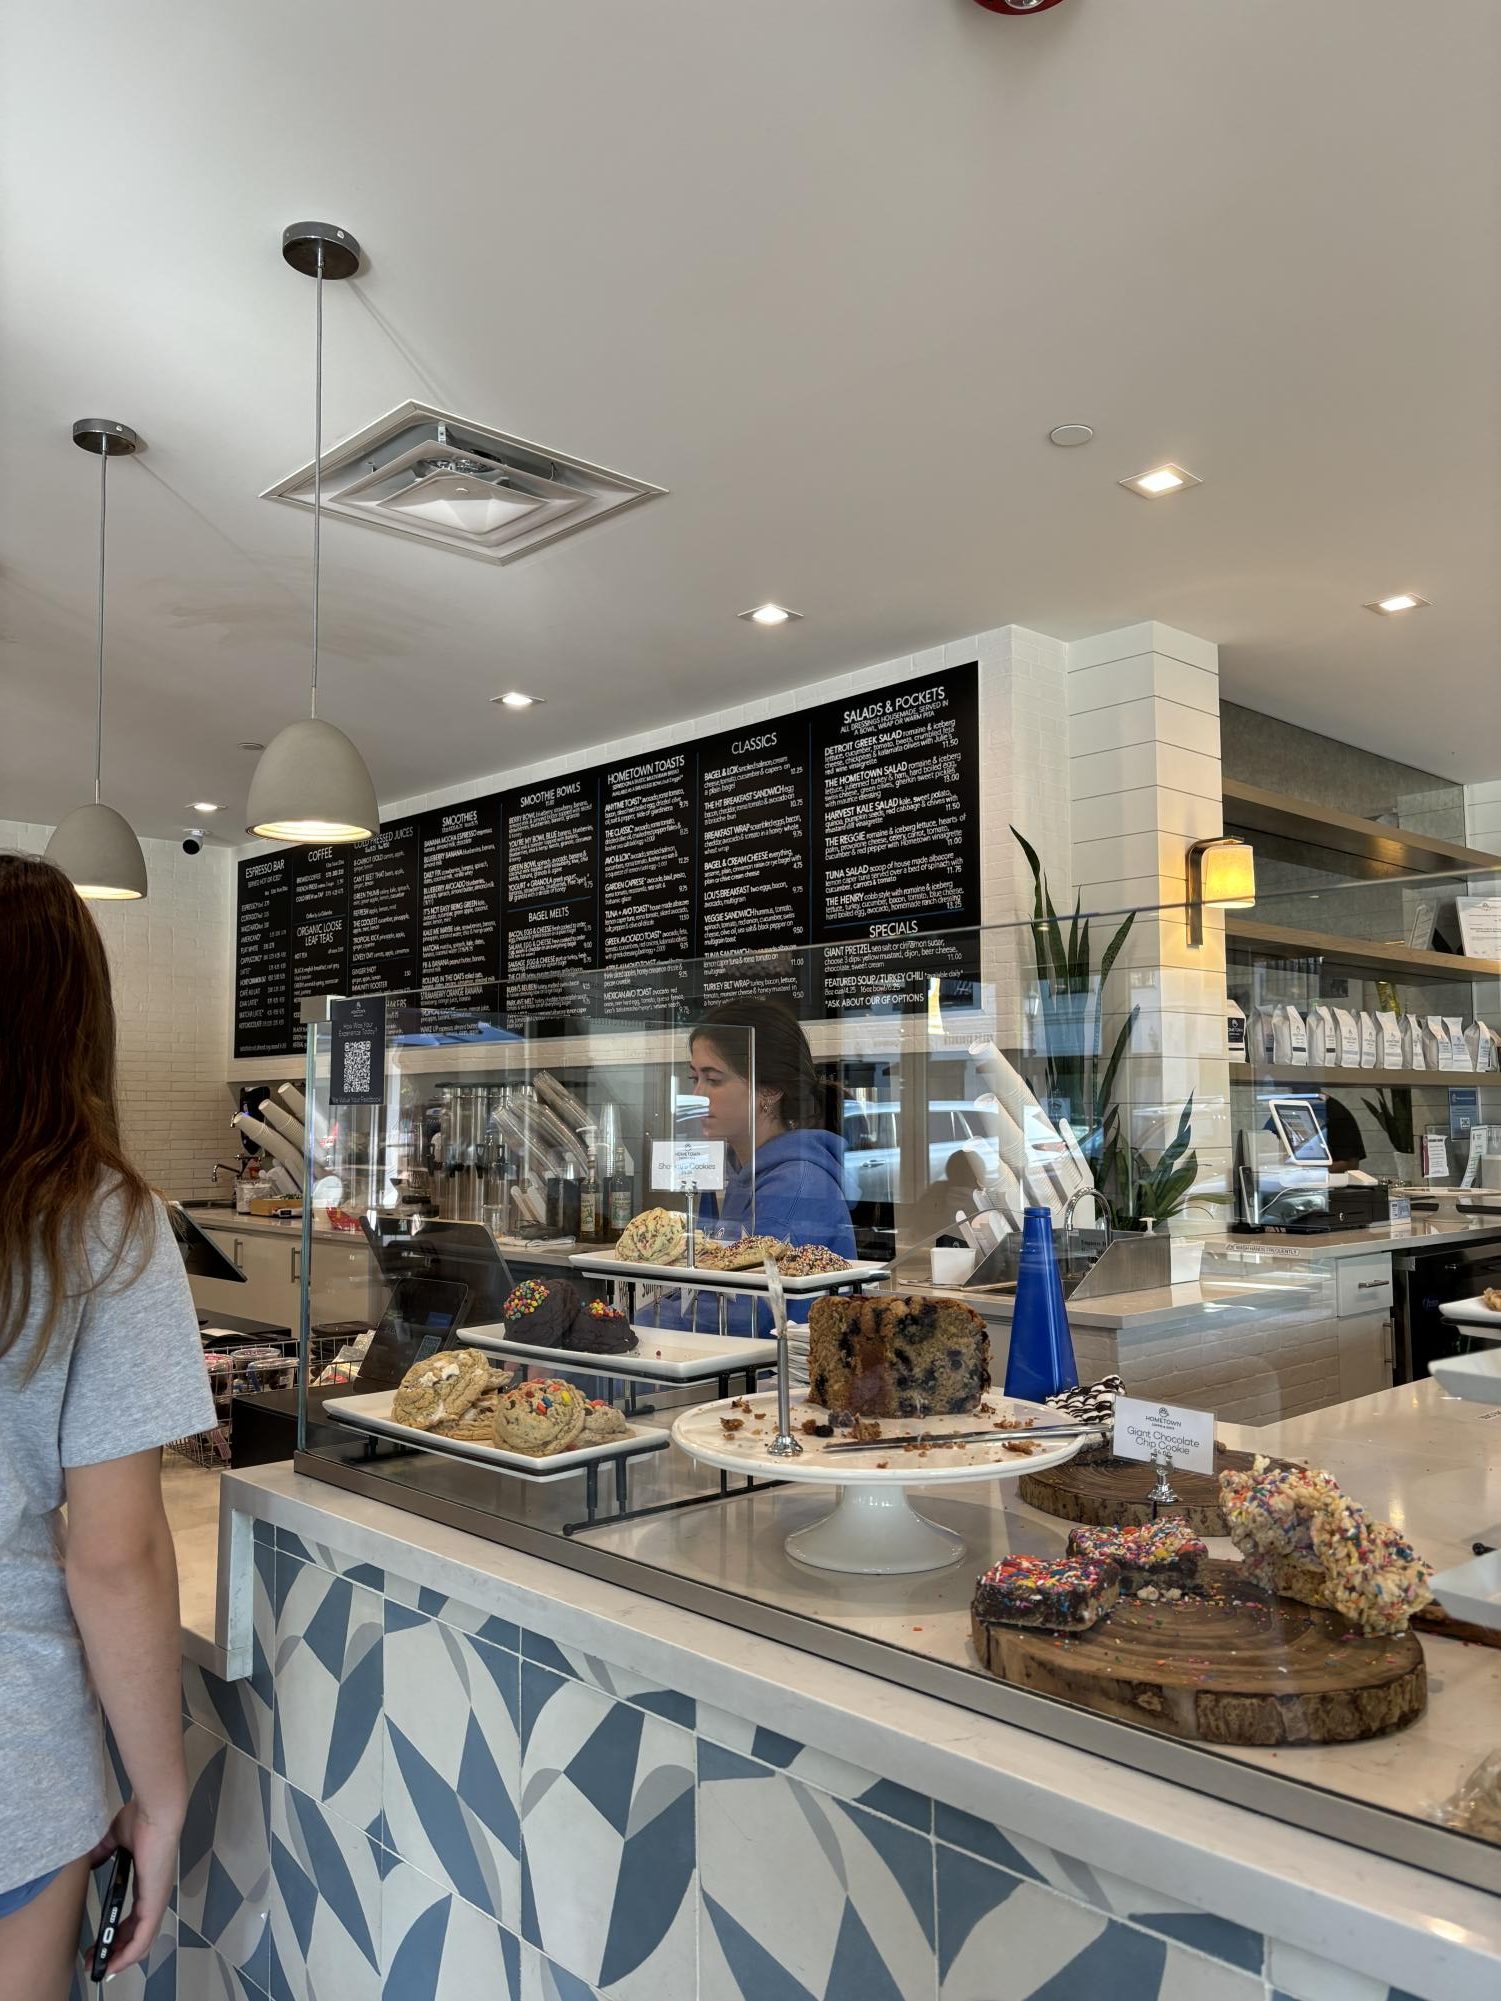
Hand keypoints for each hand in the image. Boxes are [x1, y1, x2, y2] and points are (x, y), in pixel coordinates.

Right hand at [87, 1794, 184, 1975]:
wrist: (156, 1811)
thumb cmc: (141, 1820)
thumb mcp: (117, 1838)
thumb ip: (105, 1851)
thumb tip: (91, 1860)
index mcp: (146, 1884)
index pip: (134, 1919)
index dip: (118, 1936)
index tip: (99, 1946)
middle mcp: (154, 1896)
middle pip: (137, 1936)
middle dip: (114, 1952)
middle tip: (93, 1961)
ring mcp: (157, 1899)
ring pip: (141, 1941)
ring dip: (120, 1958)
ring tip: (99, 1967)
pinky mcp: (155, 1901)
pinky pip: (144, 1936)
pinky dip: (129, 1953)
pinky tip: (115, 1963)